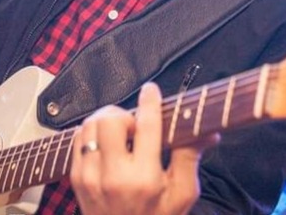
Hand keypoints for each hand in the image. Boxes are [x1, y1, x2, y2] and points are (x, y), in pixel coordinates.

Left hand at [70, 82, 217, 214]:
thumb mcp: (182, 194)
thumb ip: (190, 157)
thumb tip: (208, 131)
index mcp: (145, 179)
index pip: (146, 126)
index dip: (150, 102)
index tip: (151, 91)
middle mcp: (114, 177)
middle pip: (110, 120)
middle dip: (124, 115)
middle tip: (134, 127)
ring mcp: (91, 178)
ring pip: (90, 125)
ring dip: (106, 122)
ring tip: (120, 135)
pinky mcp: (76, 179)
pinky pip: (78, 138)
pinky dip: (91, 133)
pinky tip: (105, 144)